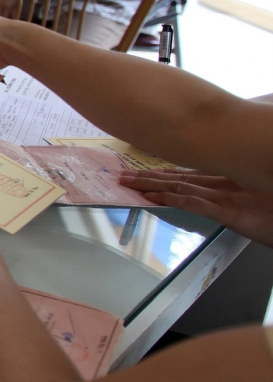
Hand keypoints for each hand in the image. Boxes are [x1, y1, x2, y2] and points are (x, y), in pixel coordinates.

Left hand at [120, 170, 272, 243]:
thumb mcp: (259, 199)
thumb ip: (243, 190)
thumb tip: (232, 190)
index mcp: (234, 179)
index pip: (193, 173)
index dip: (168, 170)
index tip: (146, 169)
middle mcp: (227, 184)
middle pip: (181, 176)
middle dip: (151, 175)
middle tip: (123, 174)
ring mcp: (228, 196)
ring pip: (182, 186)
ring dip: (152, 185)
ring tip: (128, 183)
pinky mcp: (231, 213)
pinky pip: (195, 203)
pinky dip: (172, 199)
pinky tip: (154, 197)